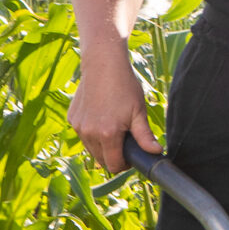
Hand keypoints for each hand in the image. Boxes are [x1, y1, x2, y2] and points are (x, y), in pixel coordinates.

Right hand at [68, 57, 158, 174]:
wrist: (103, 64)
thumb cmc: (124, 86)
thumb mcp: (138, 112)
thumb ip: (145, 136)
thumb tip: (156, 153)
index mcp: (107, 135)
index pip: (114, 166)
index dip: (125, 165)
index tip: (132, 156)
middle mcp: (89, 133)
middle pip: (101, 160)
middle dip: (114, 156)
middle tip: (126, 141)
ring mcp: (78, 126)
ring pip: (91, 149)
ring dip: (103, 146)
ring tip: (115, 128)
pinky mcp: (72, 118)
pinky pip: (83, 135)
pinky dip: (92, 133)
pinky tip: (102, 117)